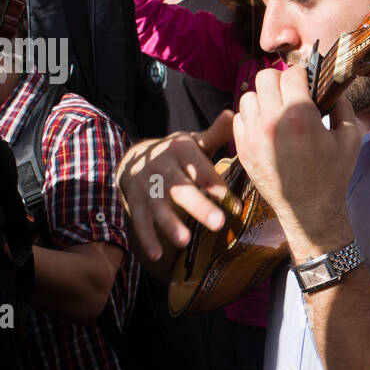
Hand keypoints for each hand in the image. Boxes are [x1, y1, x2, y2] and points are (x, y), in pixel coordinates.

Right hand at [116, 109, 234, 262]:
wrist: (134, 158)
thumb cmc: (176, 155)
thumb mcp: (193, 142)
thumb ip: (215, 134)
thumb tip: (232, 113)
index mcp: (180, 150)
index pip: (202, 169)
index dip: (218, 186)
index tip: (234, 203)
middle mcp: (161, 167)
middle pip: (181, 188)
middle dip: (198, 206)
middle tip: (218, 223)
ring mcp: (146, 186)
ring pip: (158, 207)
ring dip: (169, 224)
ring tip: (183, 242)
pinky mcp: (134, 202)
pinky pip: (140, 222)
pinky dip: (147, 238)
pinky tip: (157, 256)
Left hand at [233, 67, 361, 258]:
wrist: (309, 211)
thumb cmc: (333, 175)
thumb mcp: (351, 139)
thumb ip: (343, 107)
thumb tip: (333, 89)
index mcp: (300, 115)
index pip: (292, 73)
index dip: (302, 76)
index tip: (306, 84)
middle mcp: (272, 121)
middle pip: (265, 77)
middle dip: (280, 81)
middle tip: (289, 94)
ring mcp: (253, 135)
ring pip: (249, 96)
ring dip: (263, 98)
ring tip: (276, 111)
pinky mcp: (242, 149)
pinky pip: (239, 117)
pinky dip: (251, 117)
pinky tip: (265, 127)